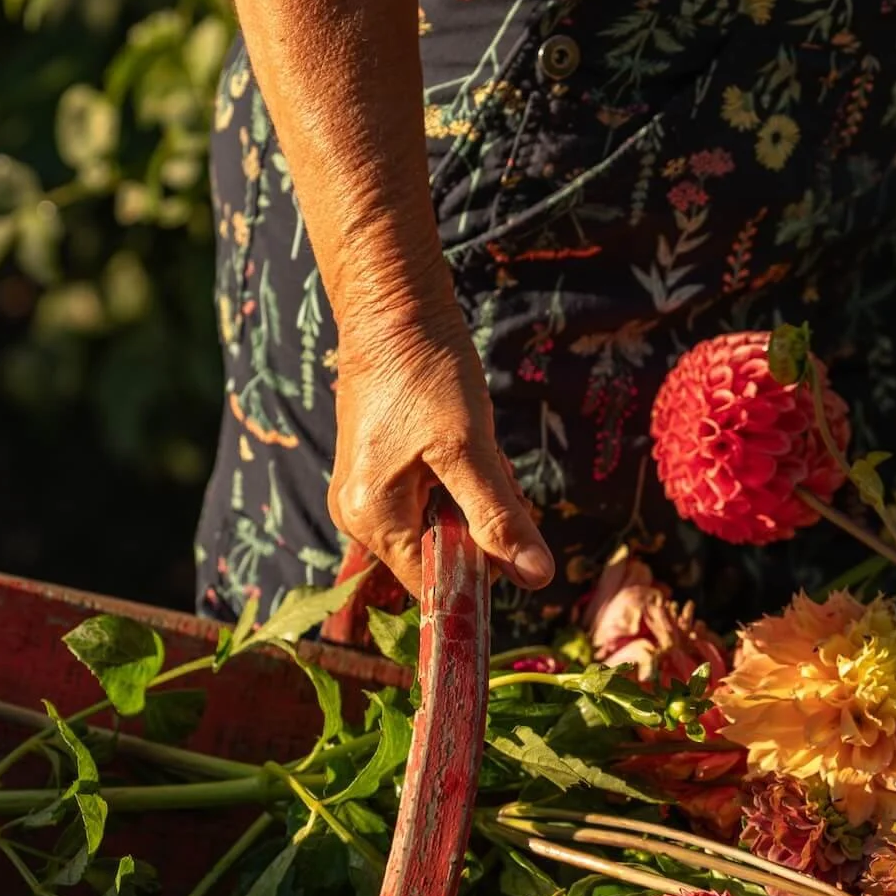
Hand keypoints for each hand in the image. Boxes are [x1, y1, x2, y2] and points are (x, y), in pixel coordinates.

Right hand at [329, 313, 554, 596]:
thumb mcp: (471, 450)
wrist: (394, 311)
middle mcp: (360, 517)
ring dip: (476, 495)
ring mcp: (367, 495)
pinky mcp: (381, 473)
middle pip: (443, 553)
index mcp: (373, 520)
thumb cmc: (426, 375)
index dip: (480, 574)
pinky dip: (462, 479)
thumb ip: (499, 517)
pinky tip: (465, 442)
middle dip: (481, 521)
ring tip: (475, 446)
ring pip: (445, 523)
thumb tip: (535, 578)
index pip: (434, 584)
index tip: (513, 536)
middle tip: (489, 468)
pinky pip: (434, 498)